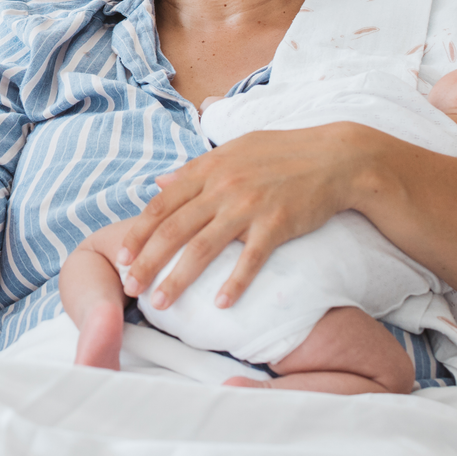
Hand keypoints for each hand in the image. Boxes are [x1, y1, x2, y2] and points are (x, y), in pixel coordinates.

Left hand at [118, 124, 379, 309]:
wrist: (334, 157)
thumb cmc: (282, 153)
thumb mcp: (233, 150)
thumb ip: (194, 169)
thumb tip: (160, 182)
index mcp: (208, 169)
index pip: (162, 204)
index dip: (139, 233)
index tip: (122, 257)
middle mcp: (222, 187)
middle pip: (174, 230)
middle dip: (147, 261)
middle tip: (130, 288)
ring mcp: (249, 206)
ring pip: (203, 248)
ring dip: (178, 279)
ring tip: (161, 304)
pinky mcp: (277, 225)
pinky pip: (250, 259)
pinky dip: (234, 283)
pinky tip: (220, 304)